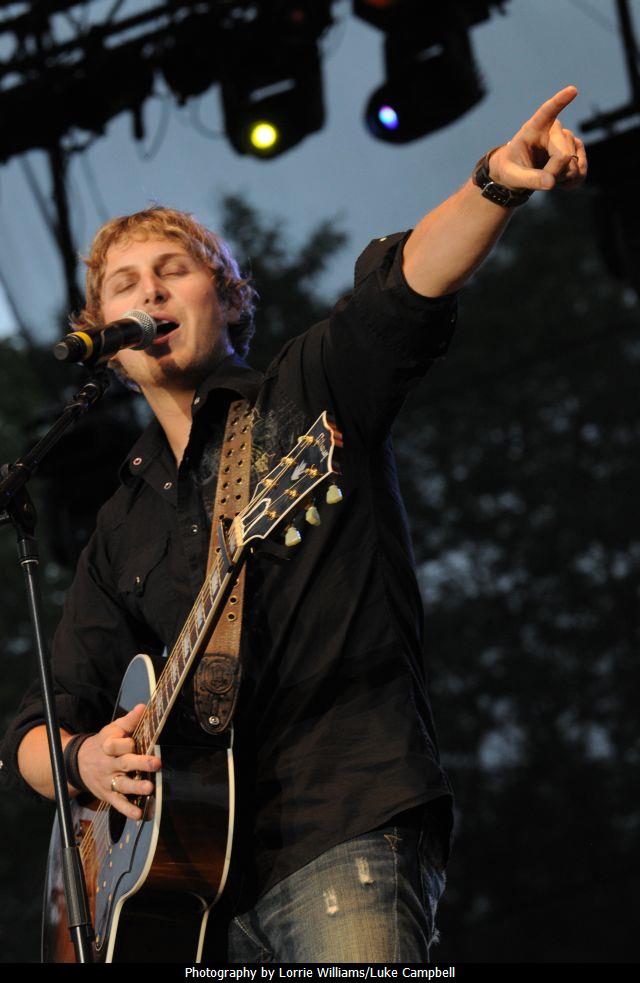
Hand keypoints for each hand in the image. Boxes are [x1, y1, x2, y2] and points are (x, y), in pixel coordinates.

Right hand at [76, 704, 161, 819]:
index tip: (133, 742)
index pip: (116, 745)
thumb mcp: (113, 729)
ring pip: (122, 785)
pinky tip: (139, 815)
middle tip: (155, 763)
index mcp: (108, 746)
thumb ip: (129, 720)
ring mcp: (108, 780)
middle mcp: (108, 764)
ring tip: (149, 789)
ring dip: (136, 787)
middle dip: (140, 763)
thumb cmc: (103, 743)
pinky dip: (127, 810)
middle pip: (124, 763)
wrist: (78, 763)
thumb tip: (144, 706)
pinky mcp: (108, 794)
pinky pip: (118, 803)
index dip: (125, 744)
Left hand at [488, 85, 586, 192]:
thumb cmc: (511, 169)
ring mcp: (566, 139)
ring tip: (546, 177)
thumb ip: (529, 179)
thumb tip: (551, 182)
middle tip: (539, 178)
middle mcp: (553, 130)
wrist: (518, 173)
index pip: (547, 112)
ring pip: (573, 164)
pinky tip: (561, 183)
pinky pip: (581, 169)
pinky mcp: (575, 150)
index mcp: (533, 128)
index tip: (572, 90)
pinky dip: (573, 181)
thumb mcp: (512, 176)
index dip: (560, 101)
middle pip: (563, 155)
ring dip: (561, 178)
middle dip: (553, 173)